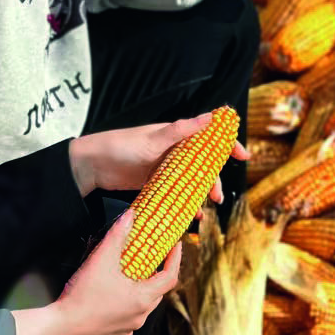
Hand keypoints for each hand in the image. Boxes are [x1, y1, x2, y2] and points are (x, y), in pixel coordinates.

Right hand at [47, 209, 178, 334]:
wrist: (60, 328)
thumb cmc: (82, 296)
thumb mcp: (102, 259)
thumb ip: (118, 235)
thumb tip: (130, 217)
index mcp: (143, 299)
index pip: (170, 277)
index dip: (175, 259)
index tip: (174, 247)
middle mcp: (139, 317)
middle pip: (156, 292)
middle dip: (154, 275)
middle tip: (148, 260)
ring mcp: (127, 330)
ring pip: (140, 307)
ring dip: (137, 292)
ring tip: (125, 278)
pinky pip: (125, 320)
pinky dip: (122, 308)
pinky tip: (109, 299)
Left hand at [68, 113, 250, 202]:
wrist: (90, 167)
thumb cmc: (120, 146)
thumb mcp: (153, 139)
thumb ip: (181, 130)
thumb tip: (211, 117)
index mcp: (176, 136)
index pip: (208, 137)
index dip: (227, 145)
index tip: (243, 155)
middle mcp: (173, 152)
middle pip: (202, 165)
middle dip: (213, 179)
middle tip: (217, 196)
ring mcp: (164, 169)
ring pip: (190, 182)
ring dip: (200, 194)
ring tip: (204, 210)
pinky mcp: (154, 184)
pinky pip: (175, 194)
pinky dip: (184, 204)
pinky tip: (189, 216)